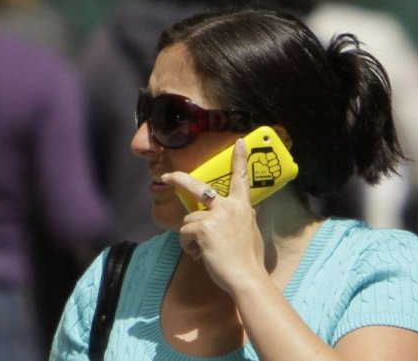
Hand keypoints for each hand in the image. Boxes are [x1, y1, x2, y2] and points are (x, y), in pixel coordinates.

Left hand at [161, 139, 265, 293]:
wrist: (246, 276)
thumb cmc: (249, 260)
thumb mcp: (252, 232)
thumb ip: (245, 218)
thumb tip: (249, 210)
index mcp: (242, 207)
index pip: (241, 178)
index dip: (240, 159)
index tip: (239, 142)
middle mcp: (228, 207)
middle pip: (198, 187)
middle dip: (179, 179)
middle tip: (165, 177)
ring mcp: (214, 216)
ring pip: (189, 220)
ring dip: (192, 236)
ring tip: (206, 251)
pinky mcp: (201, 228)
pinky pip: (185, 234)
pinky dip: (189, 246)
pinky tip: (201, 255)